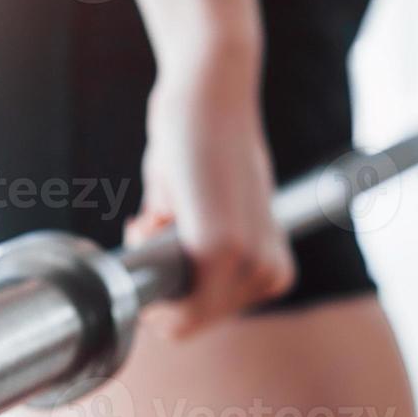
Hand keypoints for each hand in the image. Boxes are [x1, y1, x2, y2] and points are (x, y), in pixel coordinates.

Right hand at [127, 67, 295, 338]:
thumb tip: (153, 293)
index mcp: (272, 270)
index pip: (206, 318)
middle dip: (158, 280)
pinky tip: (154, 212)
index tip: (162, 239)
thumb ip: (188, 258)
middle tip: (156, 221)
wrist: (212, 92)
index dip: (170, 289)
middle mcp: (268, 273)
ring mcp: (247, 264)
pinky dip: (145, 259)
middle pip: (189, 323)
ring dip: (150, 265)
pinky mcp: (220, 248)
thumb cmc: (200, 147)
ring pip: (177, 317)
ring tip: (161, 211)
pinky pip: (172, 303)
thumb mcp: (199, 216)